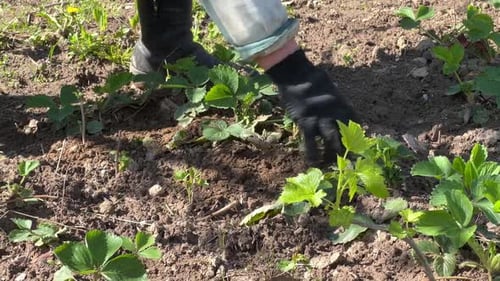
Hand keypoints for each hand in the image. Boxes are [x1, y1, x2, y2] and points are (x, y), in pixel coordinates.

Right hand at [266, 50, 357, 164]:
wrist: (296, 75)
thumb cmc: (312, 80)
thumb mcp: (330, 88)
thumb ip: (336, 100)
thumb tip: (340, 105)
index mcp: (343, 104)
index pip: (354, 122)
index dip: (358, 135)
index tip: (360, 145)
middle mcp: (335, 113)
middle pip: (346, 134)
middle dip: (351, 147)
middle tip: (353, 161)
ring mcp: (321, 119)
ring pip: (331, 140)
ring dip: (334, 153)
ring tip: (337, 165)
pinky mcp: (306, 123)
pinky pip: (311, 142)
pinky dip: (313, 154)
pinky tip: (314, 163)